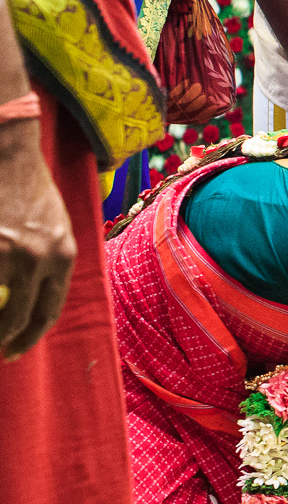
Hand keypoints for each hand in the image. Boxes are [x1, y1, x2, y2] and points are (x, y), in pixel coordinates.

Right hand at [0, 120, 76, 359]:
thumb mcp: (57, 227)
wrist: (9, 156)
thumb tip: (40, 295)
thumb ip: (53, 260)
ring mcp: (8, 254)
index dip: (32, 335)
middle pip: (21, 316)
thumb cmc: (31, 191)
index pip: (49, 310)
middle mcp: (38, 259)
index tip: (17, 347)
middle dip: (8, 339)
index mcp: (63, 255)